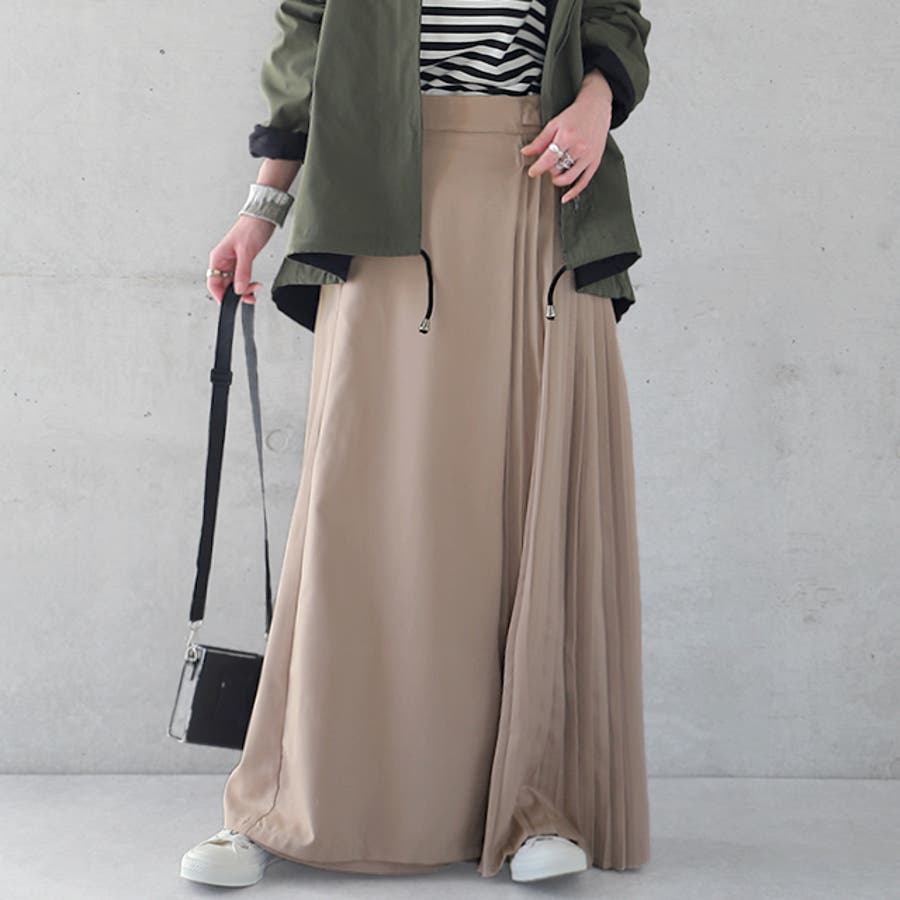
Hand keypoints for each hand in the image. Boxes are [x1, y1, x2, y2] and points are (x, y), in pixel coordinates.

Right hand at [206, 214, 275, 304]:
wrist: (263, 218)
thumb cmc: (251, 228)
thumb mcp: (246, 252)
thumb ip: (242, 272)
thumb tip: (239, 289)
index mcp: (218, 258)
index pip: (213, 283)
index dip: (220, 296)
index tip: (231, 303)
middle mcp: (223, 261)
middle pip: (224, 286)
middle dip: (236, 294)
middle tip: (249, 296)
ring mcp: (232, 263)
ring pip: (234, 283)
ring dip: (244, 290)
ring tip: (255, 289)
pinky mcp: (241, 262)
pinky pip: (241, 278)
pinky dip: (248, 284)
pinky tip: (254, 285)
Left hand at [520, 70, 613, 203]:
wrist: (597, 108)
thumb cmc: (576, 115)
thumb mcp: (554, 124)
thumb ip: (540, 140)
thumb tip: (526, 152)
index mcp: (567, 136)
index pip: (549, 159)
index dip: (538, 168)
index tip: (533, 172)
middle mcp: (579, 147)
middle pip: (558, 169)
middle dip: (549, 170)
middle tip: (547, 165)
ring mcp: (588, 156)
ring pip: (569, 178)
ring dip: (558, 180)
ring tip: (555, 174)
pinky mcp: (595, 162)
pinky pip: (584, 182)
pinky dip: (574, 192)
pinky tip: (565, 197)